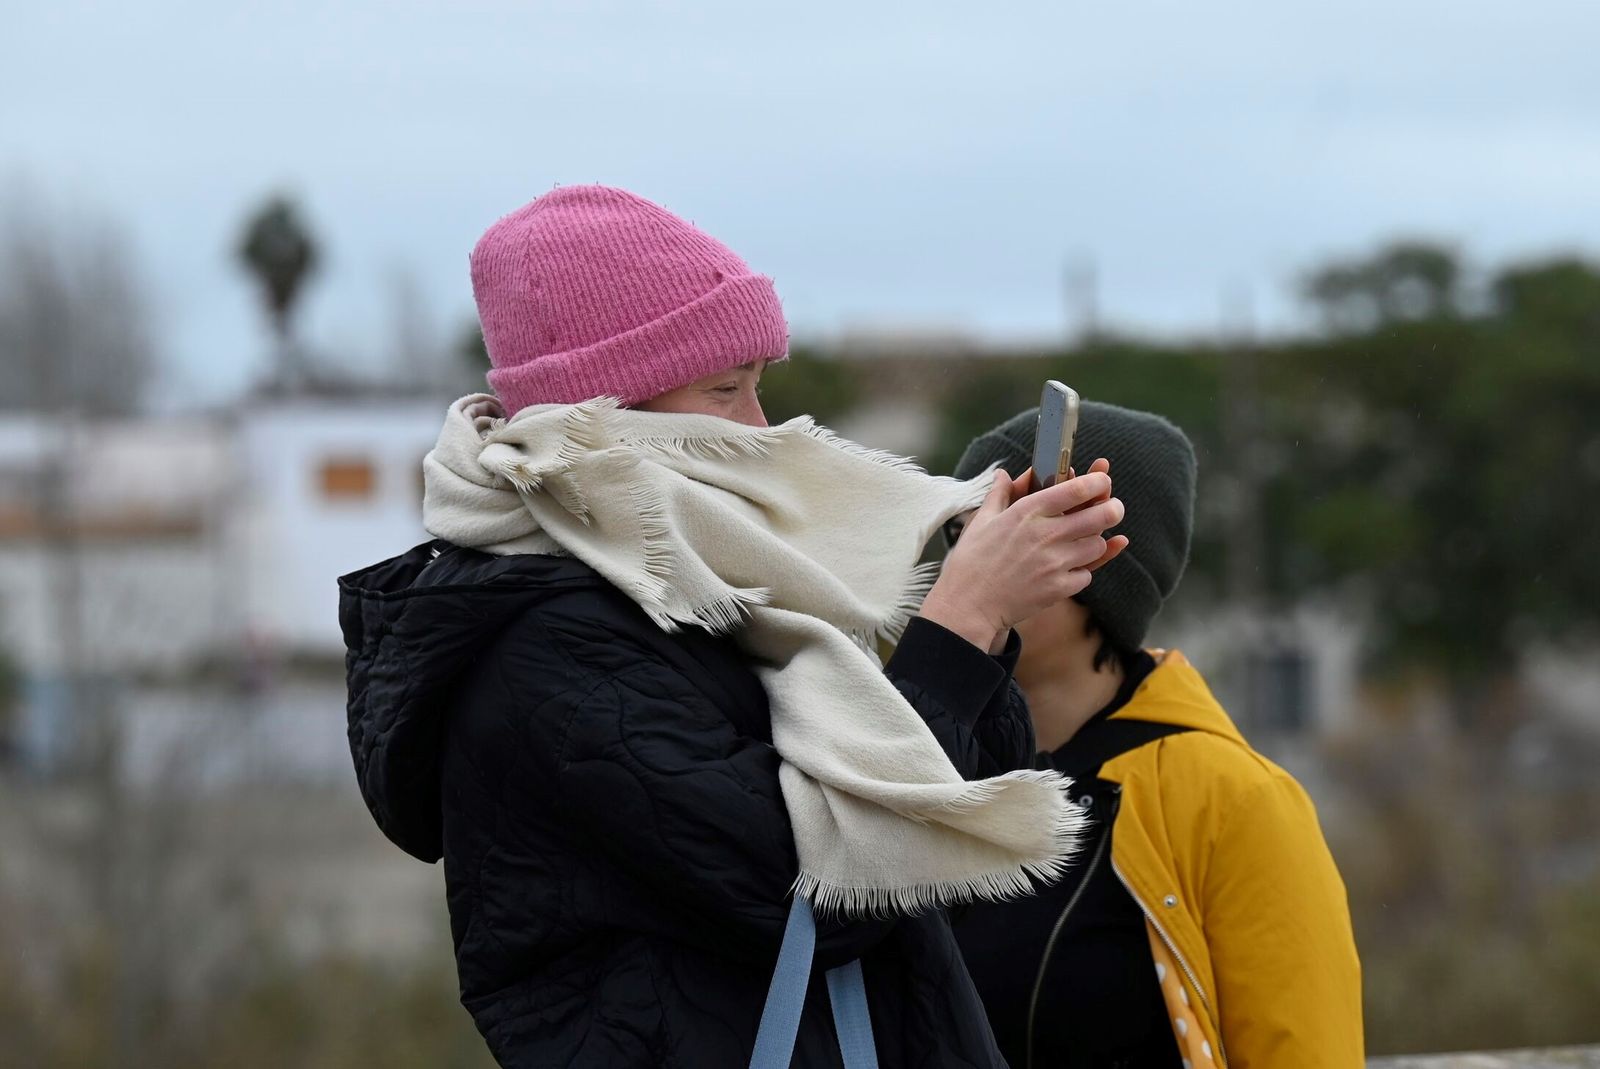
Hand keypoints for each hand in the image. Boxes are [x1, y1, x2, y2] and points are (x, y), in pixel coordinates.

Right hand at [921, 460, 1127, 650]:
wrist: (968, 605)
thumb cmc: (971, 561)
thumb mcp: (981, 520)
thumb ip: (999, 493)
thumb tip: (1005, 474)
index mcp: (1027, 512)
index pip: (1076, 489)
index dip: (1097, 481)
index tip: (1103, 480)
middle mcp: (1045, 534)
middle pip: (1101, 515)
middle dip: (1113, 509)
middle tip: (1113, 509)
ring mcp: (1055, 563)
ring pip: (1097, 545)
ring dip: (1094, 542)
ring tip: (1083, 543)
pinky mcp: (1059, 588)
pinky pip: (1086, 575)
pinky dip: (1080, 572)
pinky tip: (1066, 570)